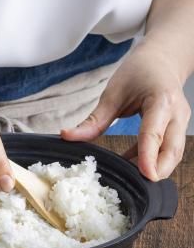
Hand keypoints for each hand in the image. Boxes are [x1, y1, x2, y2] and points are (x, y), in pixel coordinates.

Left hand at [61, 40, 190, 180]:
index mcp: (161, 100)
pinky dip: (152, 161)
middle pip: (172, 150)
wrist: (162, 59)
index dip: (148, 155)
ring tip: (129, 180)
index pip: (154, 132)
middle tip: (137, 188)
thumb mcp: (112, 93)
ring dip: (155, 169)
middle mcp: (177, 113)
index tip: (145, 174)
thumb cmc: (138, 72)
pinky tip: (130, 166)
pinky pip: (167, 150)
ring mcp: (180, 122)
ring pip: (173, 153)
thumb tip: (67, 136)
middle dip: (158, 170)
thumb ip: (94, 120)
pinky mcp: (177, 128)